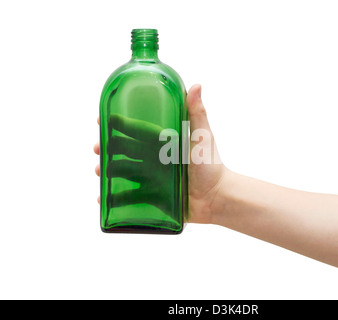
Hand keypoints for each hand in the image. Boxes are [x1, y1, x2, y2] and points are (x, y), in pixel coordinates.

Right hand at [94, 84, 227, 223]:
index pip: (136, 129)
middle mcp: (155, 158)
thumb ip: (198, 113)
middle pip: (125, 150)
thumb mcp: (202, 137)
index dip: (119, 124)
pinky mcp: (152, 197)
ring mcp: (152, 178)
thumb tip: (197, 85)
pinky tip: (103, 198)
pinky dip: (115, 198)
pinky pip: (129, 197)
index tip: (102, 118)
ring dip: (108, 170)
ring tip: (99, 171)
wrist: (217, 198)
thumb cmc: (211, 165)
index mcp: (163, 142)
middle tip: (97, 147)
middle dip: (108, 147)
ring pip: (123, 172)